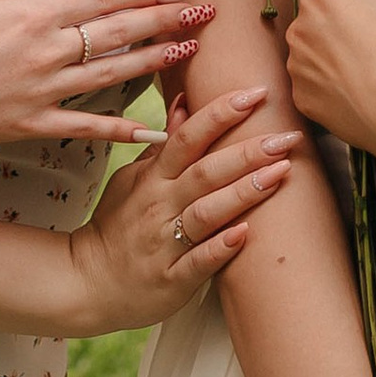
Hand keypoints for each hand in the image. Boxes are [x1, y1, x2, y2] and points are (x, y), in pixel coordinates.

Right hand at [0, 0, 214, 154]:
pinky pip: (86, 127)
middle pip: (119, 33)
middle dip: (165, 21)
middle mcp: (47, 54)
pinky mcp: (32, 125)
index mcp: (32, 15)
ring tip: (189, 52)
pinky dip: (122, 130)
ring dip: (155, 62)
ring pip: (113, 76)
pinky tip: (153, 130)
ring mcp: (43, 93)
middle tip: (202, 13)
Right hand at [62, 87, 299, 331]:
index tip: (255, 93)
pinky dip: (222, 248)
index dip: (220, 113)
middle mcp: (159, 207)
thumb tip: (185, 102)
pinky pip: (198, 263)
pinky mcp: (172, 280)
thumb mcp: (134, 179)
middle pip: (204, 172)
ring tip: (281, 173)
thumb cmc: (118, 227)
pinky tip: (247, 233)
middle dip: (247, 151)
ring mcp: (165, 244)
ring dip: (243, 192)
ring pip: (206, 213)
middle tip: (287, 135)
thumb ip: (164, 145)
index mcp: (153, 179)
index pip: (187, 138)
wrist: (88, 283)